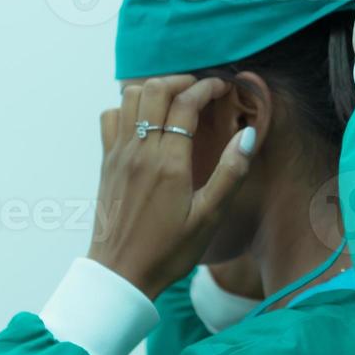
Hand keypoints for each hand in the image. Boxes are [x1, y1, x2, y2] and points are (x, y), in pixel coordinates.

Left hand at [88, 76, 255, 299]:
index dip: (206, 88)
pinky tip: (146, 121)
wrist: (120, 274)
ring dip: (154, 89)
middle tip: (201, 90)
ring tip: (176, 100)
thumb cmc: (168, 250)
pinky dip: (128, 107)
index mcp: (168, 163)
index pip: (185, 104)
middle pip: (154, 89)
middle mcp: (140, 152)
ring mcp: (118, 155)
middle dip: (181, 80)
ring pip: (129, 97)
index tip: (223, 88)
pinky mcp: (106, 163)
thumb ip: (230, 174)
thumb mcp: (209, 218)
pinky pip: (111, 117)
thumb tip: (247, 135)